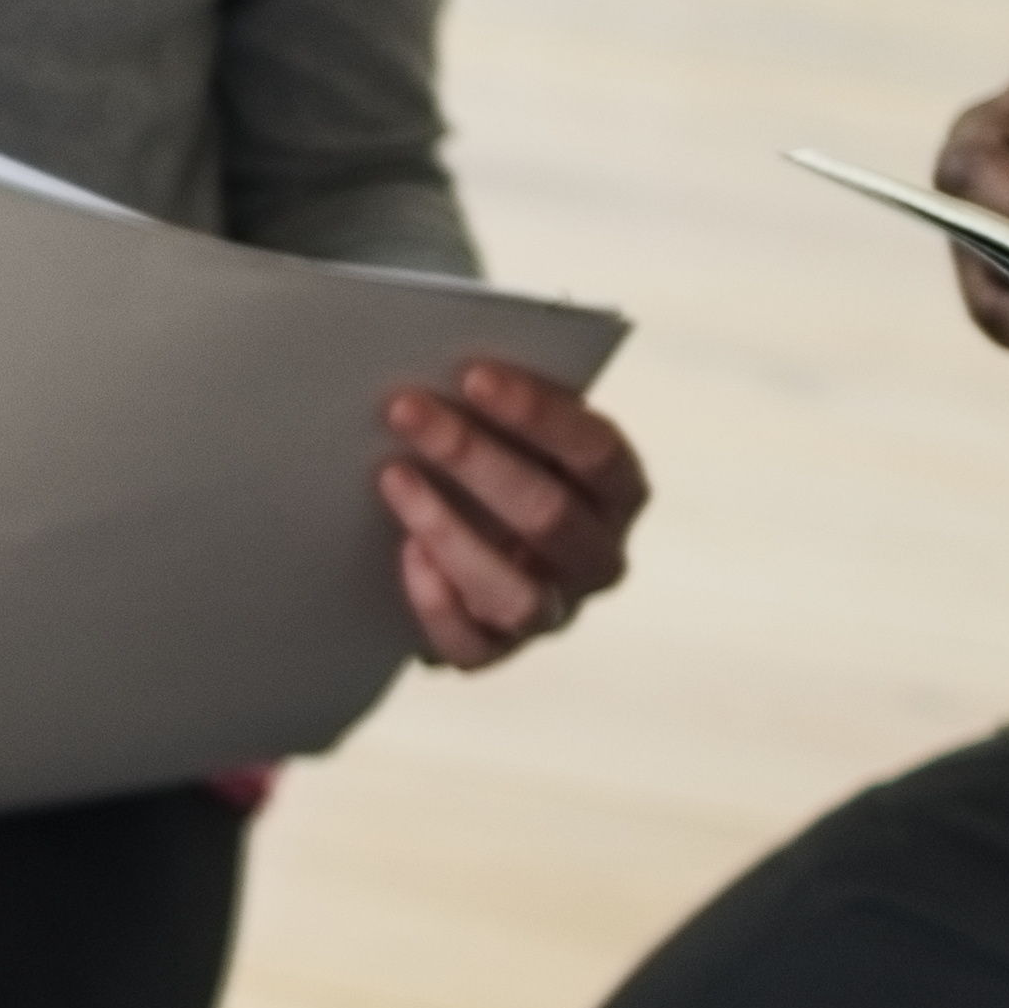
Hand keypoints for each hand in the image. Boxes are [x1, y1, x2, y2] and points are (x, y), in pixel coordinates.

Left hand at [379, 362, 649, 667]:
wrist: (463, 539)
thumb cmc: (491, 462)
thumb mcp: (509, 428)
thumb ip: (496, 402)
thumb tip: (433, 358)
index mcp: (618, 490)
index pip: (596, 450)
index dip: (538, 413)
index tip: (472, 374)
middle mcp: (599, 556)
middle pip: (549, 515)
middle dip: (472, 456)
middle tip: (403, 408)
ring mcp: (554, 610)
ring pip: (514, 591)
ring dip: (447, 530)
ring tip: (390, 477)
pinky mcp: (500, 649)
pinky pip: (473, 645)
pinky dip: (436, 602)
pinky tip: (404, 554)